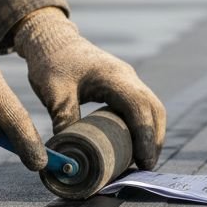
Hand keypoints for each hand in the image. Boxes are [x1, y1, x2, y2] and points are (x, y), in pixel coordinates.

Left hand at [13, 8, 165, 169]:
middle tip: (146, 166)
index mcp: (114, 76)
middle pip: (154, 109)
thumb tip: (68, 156)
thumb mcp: (54, 93)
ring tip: (142, 160)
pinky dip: (142, 125)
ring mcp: (128, 79)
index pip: (140, 107)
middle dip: (154, 139)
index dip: (145, 136)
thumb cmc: (52, 63)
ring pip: (151, 107)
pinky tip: (133, 143)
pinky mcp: (123, 84)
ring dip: (151, 133)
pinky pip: (141, 106)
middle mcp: (127, 76)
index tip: (144, 162)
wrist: (52, 39)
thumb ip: (65, 121)